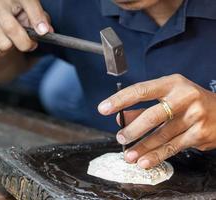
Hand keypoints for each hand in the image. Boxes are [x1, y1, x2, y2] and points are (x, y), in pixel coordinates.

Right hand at [0, 0, 52, 56]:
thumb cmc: (20, 20)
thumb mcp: (34, 17)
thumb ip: (42, 21)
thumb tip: (45, 30)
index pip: (27, 2)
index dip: (36, 18)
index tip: (43, 32)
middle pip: (11, 29)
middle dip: (25, 43)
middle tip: (30, 45)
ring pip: (4, 44)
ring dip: (12, 49)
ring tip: (11, 42)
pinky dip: (0, 54)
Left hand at [98, 74, 215, 168]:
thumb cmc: (189, 102)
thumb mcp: (168, 96)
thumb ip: (143, 108)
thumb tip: (120, 118)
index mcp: (172, 84)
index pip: (141, 90)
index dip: (120, 100)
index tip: (103, 108)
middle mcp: (184, 98)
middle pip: (152, 116)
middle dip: (133, 130)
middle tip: (120, 138)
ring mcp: (194, 116)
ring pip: (162, 135)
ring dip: (142, 147)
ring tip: (128, 155)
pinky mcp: (199, 134)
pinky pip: (173, 147)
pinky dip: (156, 156)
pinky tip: (144, 161)